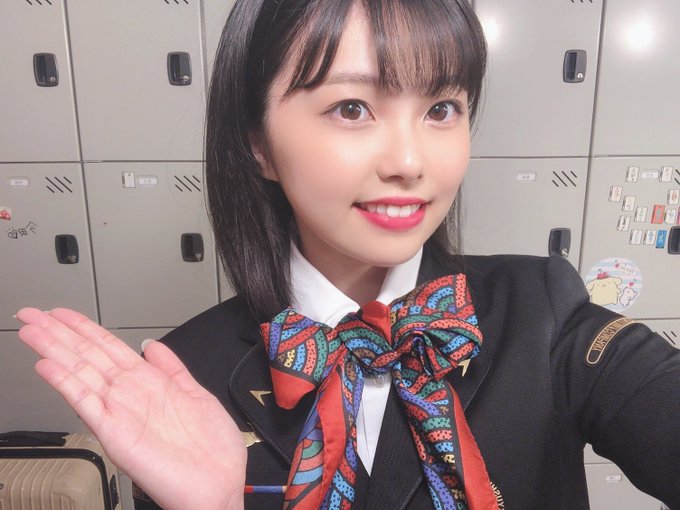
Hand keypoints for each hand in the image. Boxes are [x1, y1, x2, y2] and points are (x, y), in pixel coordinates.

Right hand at [16, 308, 245, 509]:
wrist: (218, 485)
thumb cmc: (210, 449)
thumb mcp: (196, 394)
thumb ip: (172, 368)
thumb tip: (152, 345)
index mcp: (148, 383)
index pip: (109, 347)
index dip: (84, 328)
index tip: (61, 313)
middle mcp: (129, 395)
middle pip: (87, 355)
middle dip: (58, 333)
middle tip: (31, 313)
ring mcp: (119, 412)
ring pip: (80, 373)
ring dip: (54, 350)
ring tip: (30, 330)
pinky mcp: (115, 433)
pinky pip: (86, 403)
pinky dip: (66, 383)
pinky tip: (48, 366)